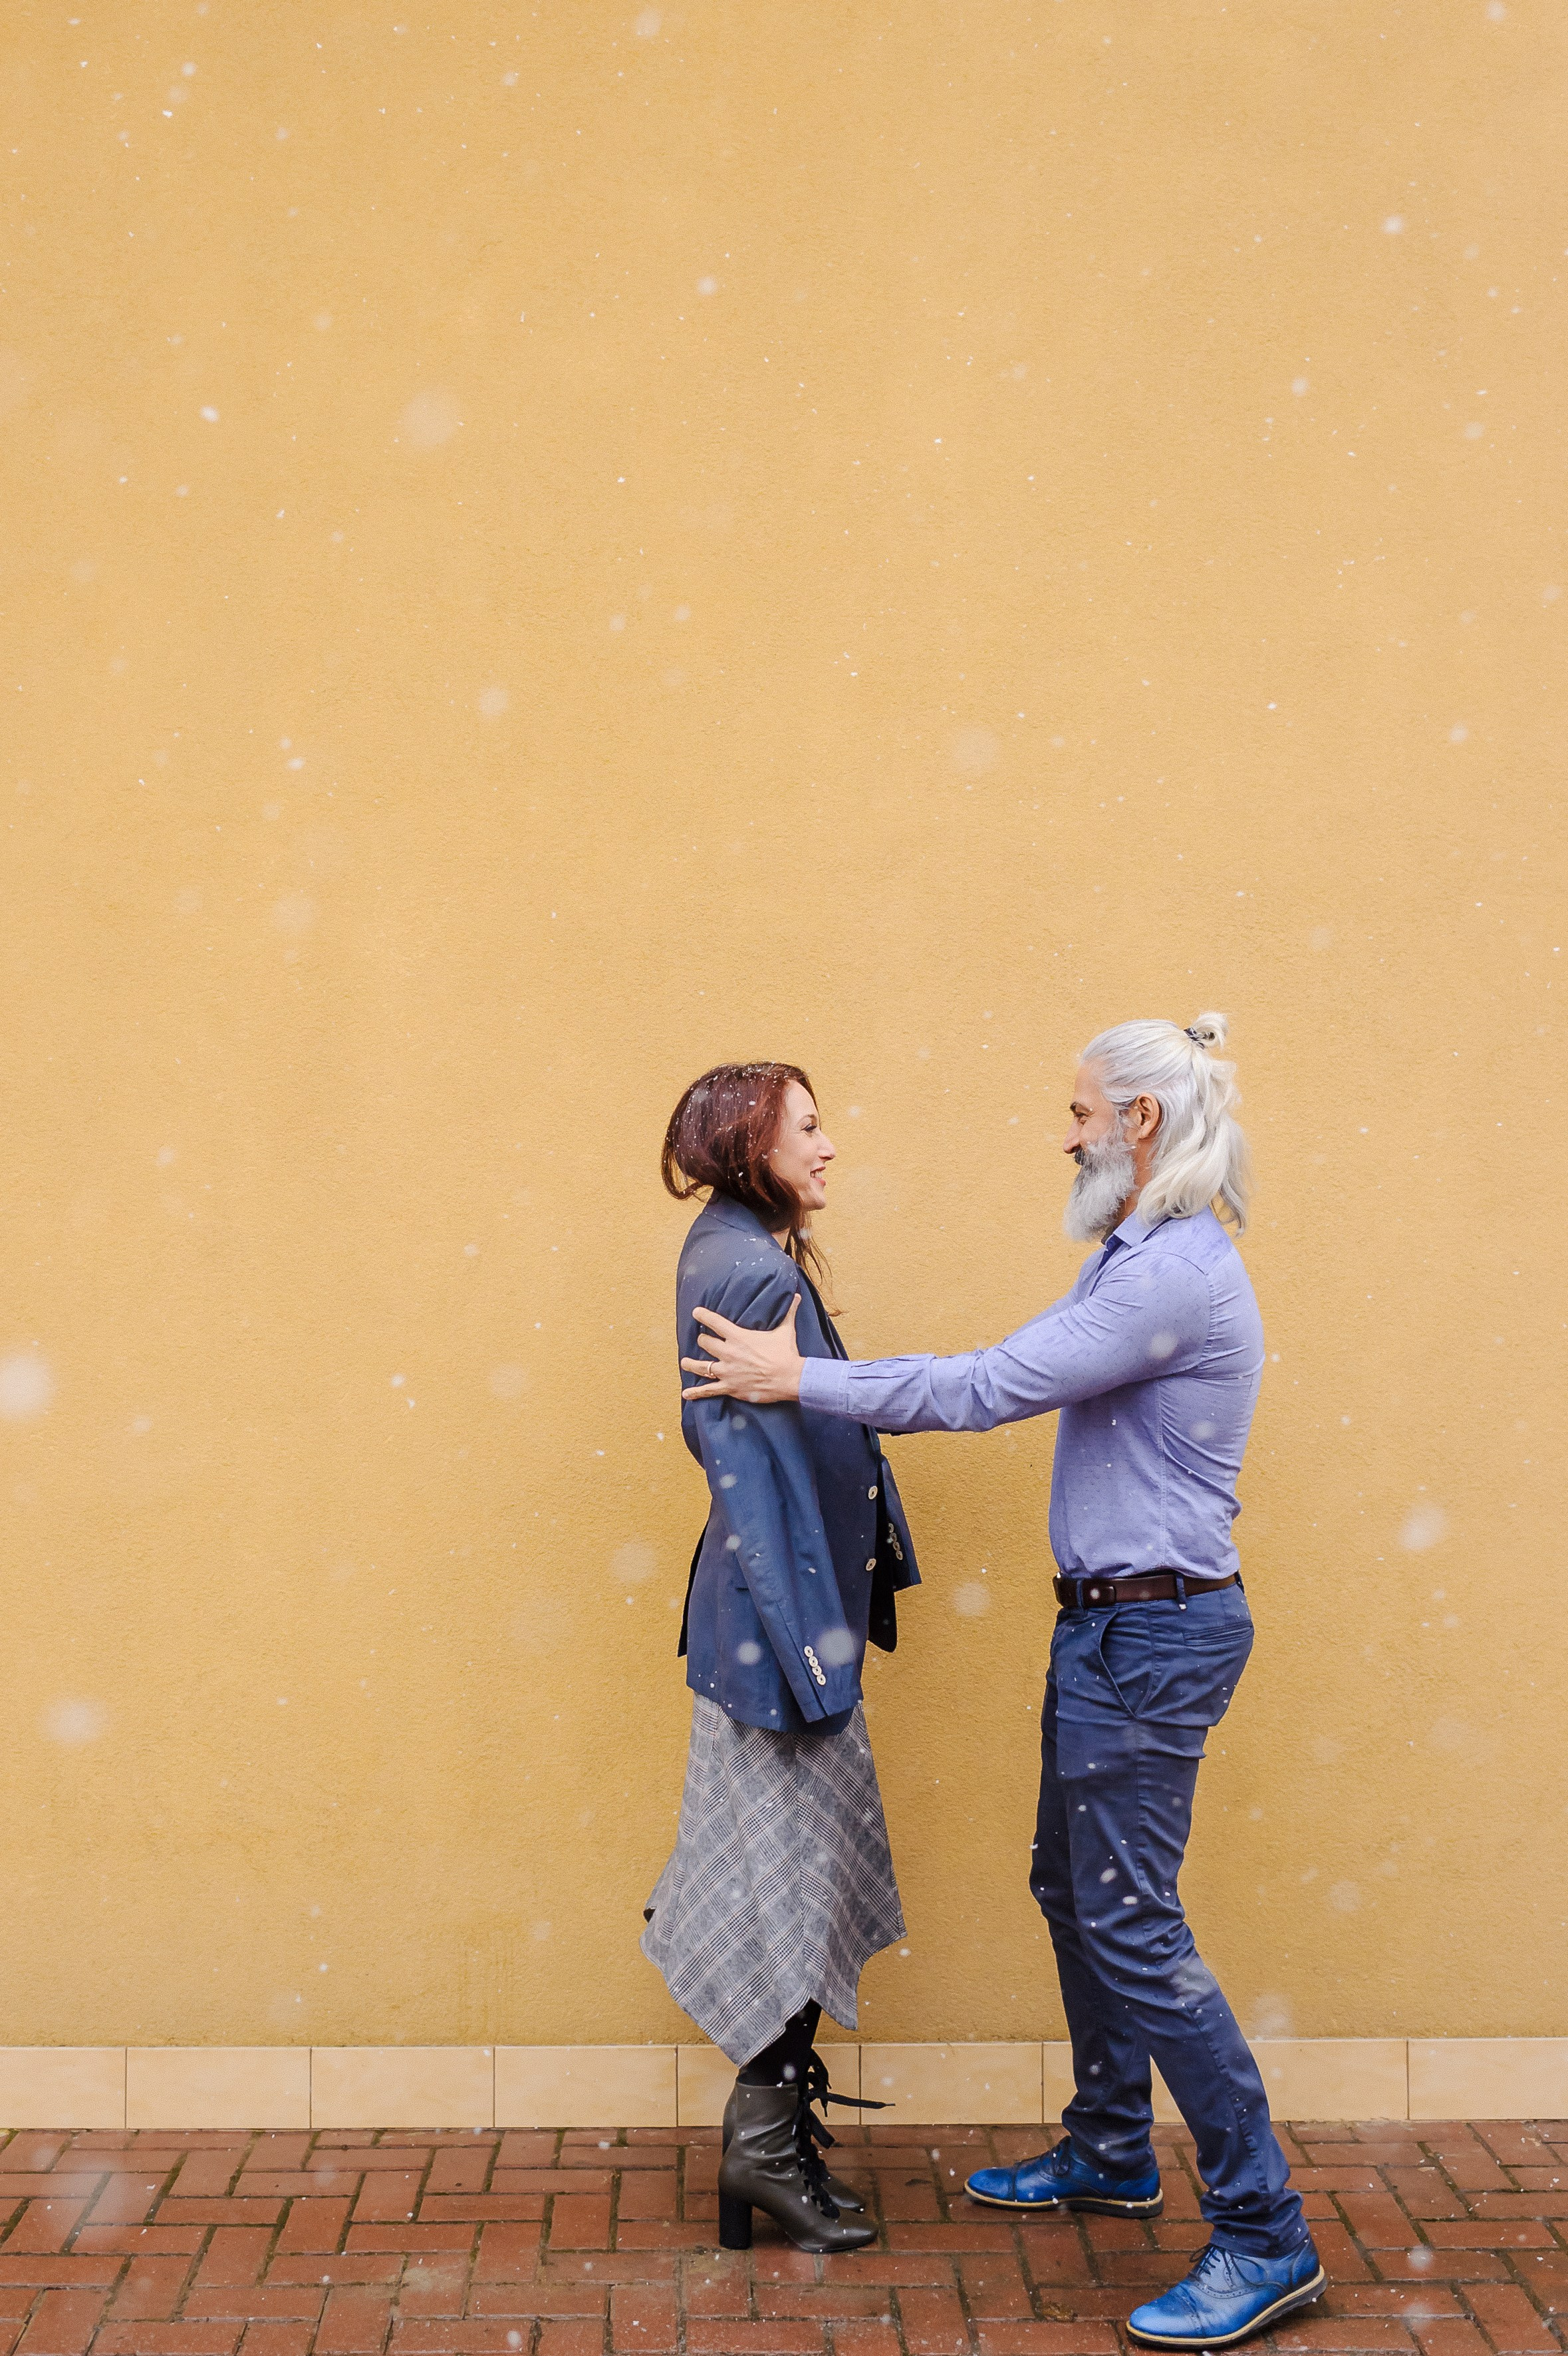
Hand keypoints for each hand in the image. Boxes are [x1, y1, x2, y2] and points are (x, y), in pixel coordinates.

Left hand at [681, 1294, 803, 1403]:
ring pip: (702, 1366)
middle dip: (703, 1341)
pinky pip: (709, 1390)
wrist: (789, 1378)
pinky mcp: (730, 1387)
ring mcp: (727, 1371)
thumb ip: (789, 1313)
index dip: (703, 1316)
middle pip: (705, 1343)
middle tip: (702, 1341)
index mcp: (738, 1337)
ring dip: (691, 1364)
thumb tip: (798, 1297)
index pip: (714, 1322)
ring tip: (684, 1362)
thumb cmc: (786, 1353)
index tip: (696, 1312)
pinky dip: (697, 1392)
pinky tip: (686, 1394)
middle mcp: (729, 1353)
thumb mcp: (786, 1330)